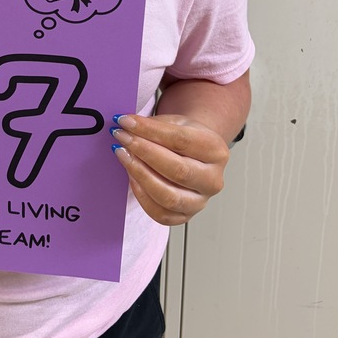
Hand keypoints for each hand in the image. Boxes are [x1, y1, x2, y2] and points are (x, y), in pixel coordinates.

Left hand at [111, 113, 230, 225]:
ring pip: (169, 196)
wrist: (196, 155)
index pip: (180, 140)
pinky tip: (132, 176)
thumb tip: (126, 124)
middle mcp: (212, 179)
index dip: (149, 130)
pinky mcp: (185, 216)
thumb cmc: (185, 139)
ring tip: (123, 155)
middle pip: (177, 170)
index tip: (126, 122)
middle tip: (122, 138)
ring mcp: (200, 201)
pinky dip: (142, 195)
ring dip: (140, 174)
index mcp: (215, 150)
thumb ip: (153, 125)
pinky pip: (160, 214)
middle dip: (144, 152)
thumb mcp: (174, 123)